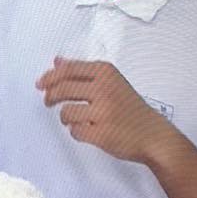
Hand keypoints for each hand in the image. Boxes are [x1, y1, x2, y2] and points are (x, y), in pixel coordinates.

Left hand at [36, 58, 174, 163]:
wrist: (155, 136)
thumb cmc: (133, 110)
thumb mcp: (112, 82)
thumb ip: (84, 72)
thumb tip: (58, 61)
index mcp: (106, 72)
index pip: (68, 69)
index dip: (49, 77)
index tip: (41, 83)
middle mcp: (104, 89)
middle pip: (62, 89)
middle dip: (50, 97)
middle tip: (48, 101)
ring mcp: (103, 111)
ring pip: (65, 112)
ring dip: (66, 118)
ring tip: (76, 119)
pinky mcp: (101, 133)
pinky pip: (75, 131)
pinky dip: (78, 132)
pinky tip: (87, 130)